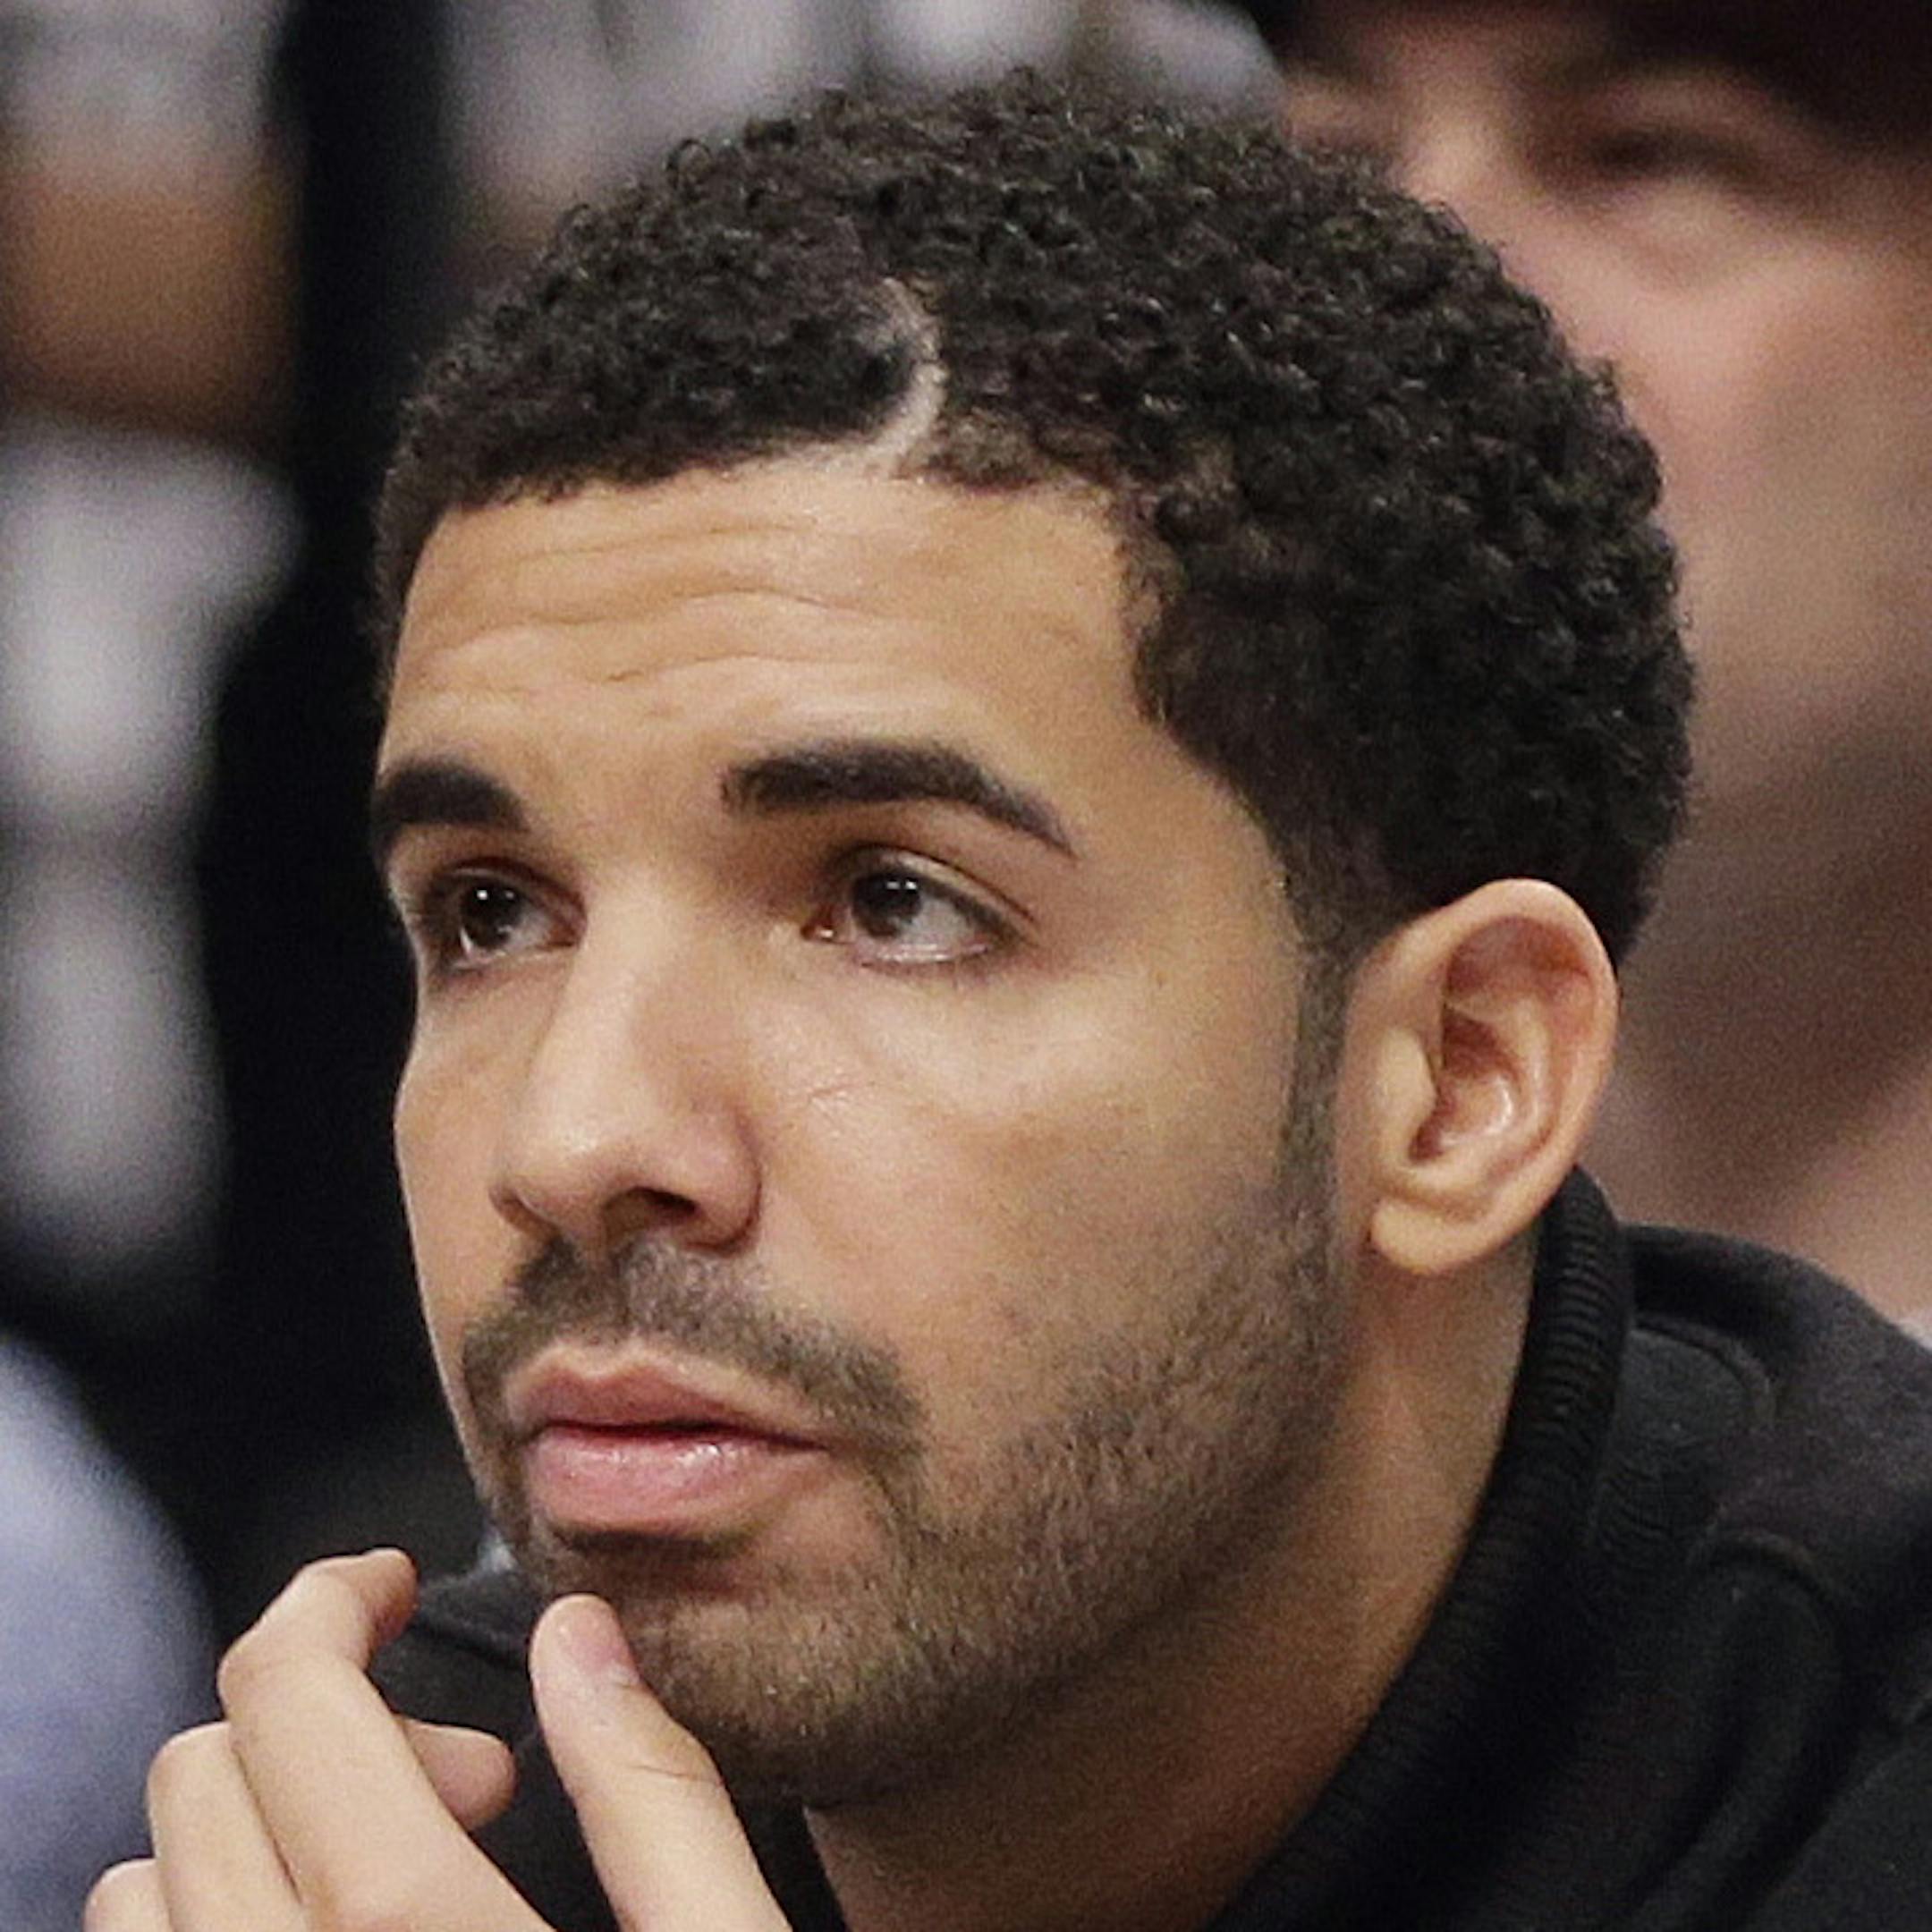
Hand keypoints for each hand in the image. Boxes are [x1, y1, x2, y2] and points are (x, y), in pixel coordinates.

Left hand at [85, 1549, 790, 1929]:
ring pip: (141, 1894)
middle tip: (471, 1772)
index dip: (328, 1599)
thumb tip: (580, 1636)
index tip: (392, 1581)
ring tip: (408, 1868)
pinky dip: (214, 1916)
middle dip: (325, 1721)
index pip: (288, 1700)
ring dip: (257, 1828)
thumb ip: (658, 1795)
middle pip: (204, 1776)